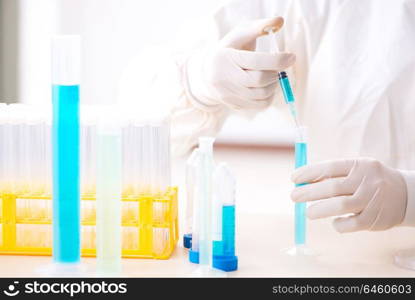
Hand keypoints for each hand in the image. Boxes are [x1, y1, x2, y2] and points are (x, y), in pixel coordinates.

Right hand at [185, 16, 295, 110]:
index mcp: (226, 57)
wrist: (208, 72)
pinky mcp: (234, 105)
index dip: (277, 60)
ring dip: (274, 85)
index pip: (255, 61)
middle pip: (259, 80)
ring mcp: (228, 94)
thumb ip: (259, 27)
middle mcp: (224, 78)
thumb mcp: (240, 35)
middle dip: (276, 74)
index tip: (291, 57)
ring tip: (273, 77)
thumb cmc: (229, 50)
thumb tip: (279, 22)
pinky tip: (267, 87)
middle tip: (279, 68)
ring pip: (261, 95)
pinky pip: (259, 105)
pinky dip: (269, 96)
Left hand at [291, 158, 407, 231]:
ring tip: (308, 213)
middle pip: (332, 187)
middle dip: (309, 192)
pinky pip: (350, 224)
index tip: (293, 178)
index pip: (330, 167)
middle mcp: (366, 181)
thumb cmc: (369, 180)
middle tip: (294, 196)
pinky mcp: (374, 219)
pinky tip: (334, 222)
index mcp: (359, 165)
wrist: (406, 194)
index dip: (309, 172)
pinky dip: (338, 224)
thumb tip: (302, 181)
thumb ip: (333, 174)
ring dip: (319, 210)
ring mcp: (371, 200)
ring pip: (340, 206)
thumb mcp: (356, 170)